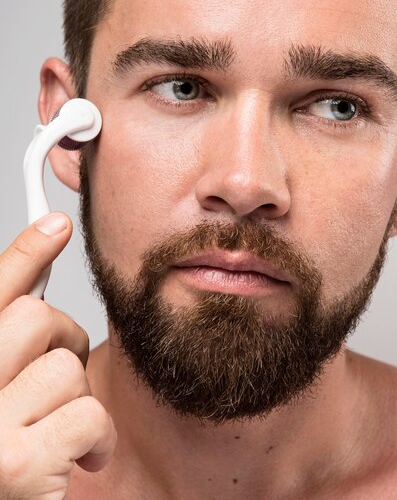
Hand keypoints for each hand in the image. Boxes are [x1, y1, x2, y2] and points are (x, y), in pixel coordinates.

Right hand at [0, 213, 116, 499]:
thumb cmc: (7, 459)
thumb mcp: (1, 395)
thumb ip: (10, 345)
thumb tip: (37, 285)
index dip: (26, 253)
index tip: (56, 223)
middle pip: (36, 317)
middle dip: (62, 342)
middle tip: (55, 383)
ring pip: (66, 365)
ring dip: (76, 400)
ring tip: (57, 432)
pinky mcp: (17, 462)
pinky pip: (88, 414)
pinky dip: (98, 439)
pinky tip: (81, 459)